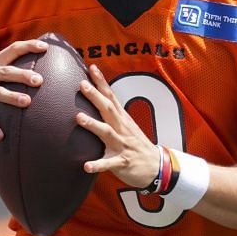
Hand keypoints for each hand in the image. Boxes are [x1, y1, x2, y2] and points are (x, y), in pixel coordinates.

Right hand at [0, 38, 48, 140]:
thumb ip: (15, 67)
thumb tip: (46, 66)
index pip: (13, 50)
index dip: (28, 46)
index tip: (45, 47)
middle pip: (6, 72)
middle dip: (22, 75)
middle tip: (39, 80)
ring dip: (12, 97)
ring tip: (27, 102)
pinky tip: (1, 136)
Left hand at [76, 64, 163, 189]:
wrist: (158, 167)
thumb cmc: (137, 146)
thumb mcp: (127, 127)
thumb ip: (113, 115)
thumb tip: (97, 101)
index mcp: (122, 120)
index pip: (111, 97)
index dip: (102, 82)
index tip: (92, 68)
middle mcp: (122, 129)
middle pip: (108, 109)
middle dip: (95, 96)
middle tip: (82, 84)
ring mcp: (122, 145)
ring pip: (107, 133)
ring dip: (93, 125)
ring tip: (78, 118)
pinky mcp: (122, 162)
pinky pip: (109, 164)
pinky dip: (97, 165)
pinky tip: (86, 166)